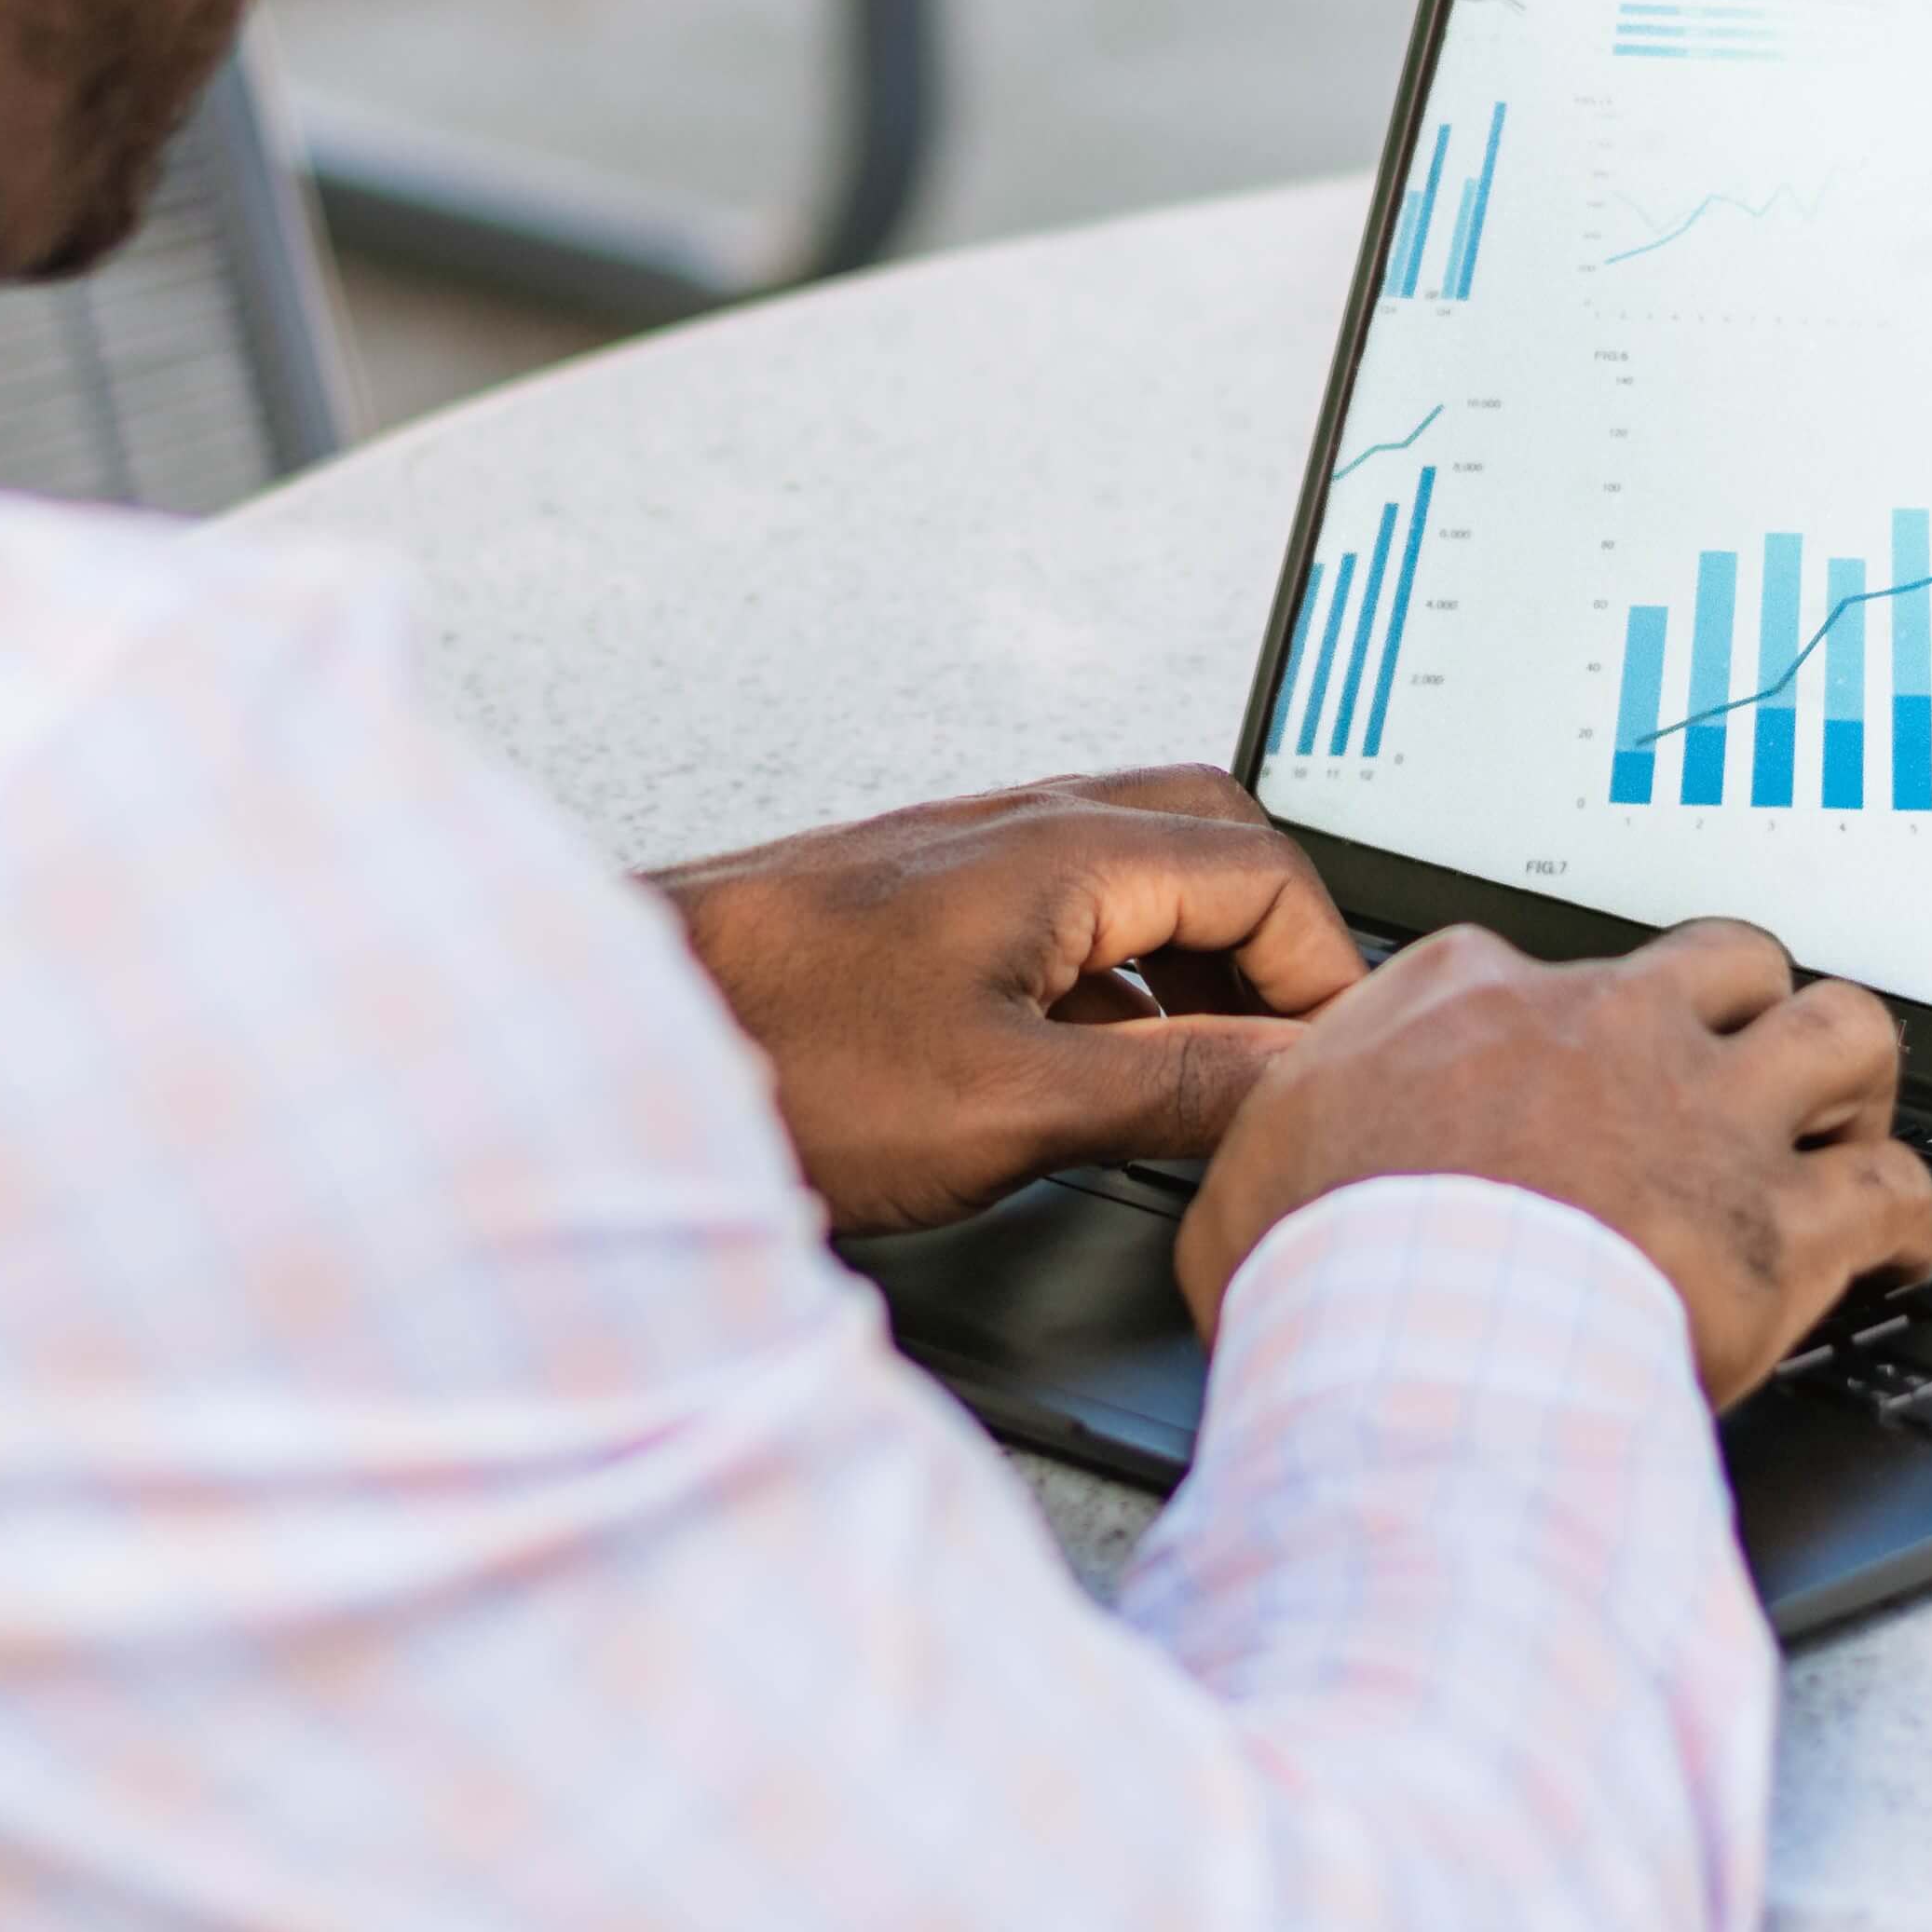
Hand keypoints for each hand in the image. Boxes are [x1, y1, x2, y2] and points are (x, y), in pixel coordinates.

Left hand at [651, 768, 1370, 1233]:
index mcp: (1061, 851)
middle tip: (1295, 1049)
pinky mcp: (910, 909)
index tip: (1334, 1071)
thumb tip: (1296, 1077)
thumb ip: (1172, 1084)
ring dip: (1196, 960)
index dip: (1324, 979)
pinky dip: (1116, 978)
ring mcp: (957, 861)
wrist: (598, 1054)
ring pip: (1133, 873)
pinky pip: (1060, 914)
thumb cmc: (771, 1058)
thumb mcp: (1008, 1102)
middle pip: (1211, 840)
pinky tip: (1097, 1068)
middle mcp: (1014, 829)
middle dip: (1275, 942)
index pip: (1268, 871)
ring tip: (1216, 1069)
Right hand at [1175, 919, 1931, 1405]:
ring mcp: (1708, 1116)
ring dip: (1852, 1081)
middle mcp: (1608, 1028)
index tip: (1562, 1080)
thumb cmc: (1324, 1274)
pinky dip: (1912, 1217)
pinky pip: (1896, 1188)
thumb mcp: (1250, 1169)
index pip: (1540, 967)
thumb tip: (1269, 1161)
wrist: (1414, 1350)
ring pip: (1845, 1029)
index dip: (1562, 1030)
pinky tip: (1902, 1250)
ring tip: (1842, 1129)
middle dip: (1749, 1010)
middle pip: (1730, 959)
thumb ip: (1288, 1132)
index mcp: (1474, 999)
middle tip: (1742, 1075)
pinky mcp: (1781, 1223)